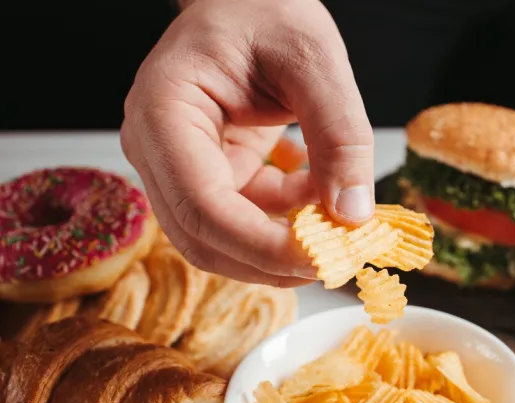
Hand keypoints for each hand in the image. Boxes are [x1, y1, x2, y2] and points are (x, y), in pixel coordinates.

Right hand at [121, 0, 374, 287]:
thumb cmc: (266, 10)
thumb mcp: (315, 59)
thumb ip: (339, 135)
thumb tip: (354, 214)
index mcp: (164, 111)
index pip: (202, 205)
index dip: (260, 246)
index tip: (321, 259)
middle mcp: (157, 147)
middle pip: (202, 238)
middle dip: (270, 261)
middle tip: (336, 262)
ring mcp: (178, 166)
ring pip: (220, 241)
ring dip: (280, 249)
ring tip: (337, 230)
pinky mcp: (208, 175)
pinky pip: (244, 220)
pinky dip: (285, 222)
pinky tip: (320, 195)